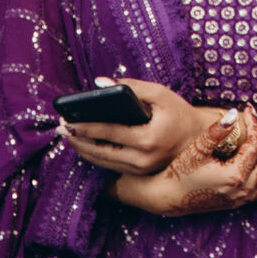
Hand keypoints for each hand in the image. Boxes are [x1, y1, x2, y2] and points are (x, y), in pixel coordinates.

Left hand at [56, 78, 200, 178]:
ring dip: (82, 149)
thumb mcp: (159, 93)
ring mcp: (140, 170)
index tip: (67, 120)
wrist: (196, 139)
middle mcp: (143, 160)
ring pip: (102, 161)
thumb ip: (131, 87)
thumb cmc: (178, 112)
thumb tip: (100, 84)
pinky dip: (94, 155)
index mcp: (149, 139)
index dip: (85, 126)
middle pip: (100, 151)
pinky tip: (83, 144)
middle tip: (60, 127)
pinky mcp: (138, 174)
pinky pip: (109, 165)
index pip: (109, 132)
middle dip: (77, 139)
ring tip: (67, 134)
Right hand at [118, 101, 256, 218]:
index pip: (254, 144)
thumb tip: (235, 113)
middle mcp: (245, 189)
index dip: (253, 123)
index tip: (248, 108)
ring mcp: (246, 197)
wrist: (167, 199)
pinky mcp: (242, 201)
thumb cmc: (179, 172)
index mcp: (235, 175)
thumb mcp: (196, 150)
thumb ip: (216, 131)